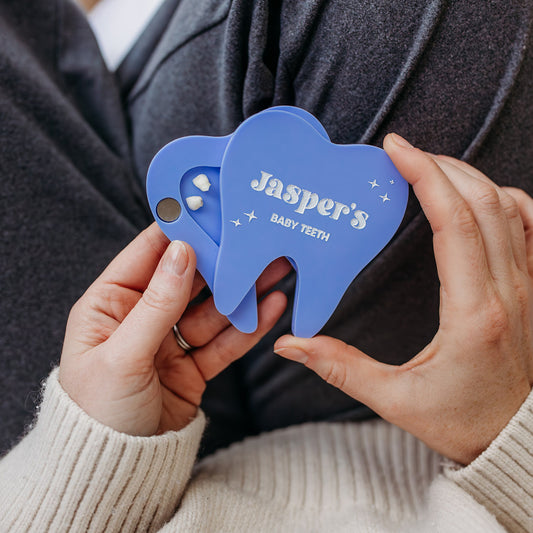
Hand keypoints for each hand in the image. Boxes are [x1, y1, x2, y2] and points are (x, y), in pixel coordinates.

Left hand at [59, 223, 287, 435]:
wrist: (116, 470)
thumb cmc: (98, 412)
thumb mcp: (122, 355)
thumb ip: (156, 304)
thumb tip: (182, 252)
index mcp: (110, 304)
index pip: (148, 255)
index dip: (179, 231)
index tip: (210, 210)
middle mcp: (142, 316)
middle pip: (188, 279)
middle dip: (222, 260)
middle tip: (255, 239)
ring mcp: (170, 340)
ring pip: (213, 308)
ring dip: (243, 291)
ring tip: (275, 269)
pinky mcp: (193, 365)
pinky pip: (224, 340)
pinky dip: (247, 326)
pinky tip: (270, 307)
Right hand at [275, 134, 532, 464]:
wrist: (517, 439)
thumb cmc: (462, 421)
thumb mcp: (395, 399)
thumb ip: (339, 367)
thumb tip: (290, 344)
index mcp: (475, 313)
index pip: (456, 223)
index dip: (426, 176)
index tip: (397, 150)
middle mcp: (510, 290)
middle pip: (483, 202)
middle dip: (442, 166)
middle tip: (404, 154)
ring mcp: (529, 286)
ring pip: (511, 207)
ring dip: (471, 177)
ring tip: (433, 168)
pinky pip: (530, 225)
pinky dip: (505, 198)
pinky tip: (479, 194)